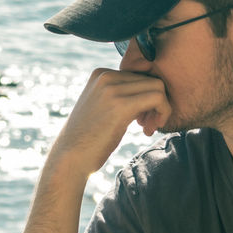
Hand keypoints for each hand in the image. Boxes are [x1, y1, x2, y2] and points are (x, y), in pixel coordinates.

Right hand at [50, 68, 170, 176]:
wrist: (70, 158)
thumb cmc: (87, 140)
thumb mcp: (101, 108)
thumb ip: (120, 95)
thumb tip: (151, 92)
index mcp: (100, 74)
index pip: (139, 76)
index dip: (147, 97)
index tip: (142, 119)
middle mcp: (106, 76)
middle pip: (150, 79)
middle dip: (156, 103)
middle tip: (147, 125)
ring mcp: (113, 89)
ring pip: (158, 87)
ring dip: (161, 108)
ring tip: (148, 128)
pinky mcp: (122, 105)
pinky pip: (158, 98)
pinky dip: (163, 113)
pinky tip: (149, 131)